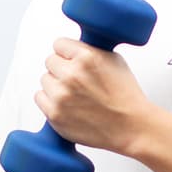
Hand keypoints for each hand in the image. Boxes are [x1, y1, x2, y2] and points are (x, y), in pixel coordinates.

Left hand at [34, 37, 148, 153]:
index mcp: (87, 57)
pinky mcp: (54, 114)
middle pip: (50, 61)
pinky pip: (40, 98)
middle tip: (77, 81)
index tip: (73, 61)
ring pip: (45, 80)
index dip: (67, 53)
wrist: (132, 126)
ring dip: (55, 86)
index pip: (59, 44)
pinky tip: (67, 105)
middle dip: (62, 69)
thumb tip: (71, 49)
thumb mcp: (114, 61)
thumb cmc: (126, 96)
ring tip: (75, 95)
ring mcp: (61, 95)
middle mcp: (72, 74)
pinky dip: (50, 101)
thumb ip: (89, 51)